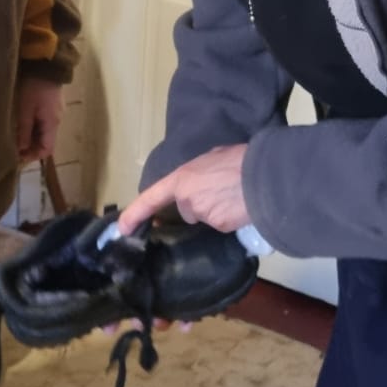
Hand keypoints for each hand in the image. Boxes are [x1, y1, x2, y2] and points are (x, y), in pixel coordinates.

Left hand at [17, 78, 64, 162]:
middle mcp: (56, 120)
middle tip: (12, 148)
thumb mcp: (25, 109)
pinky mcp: (50, 105)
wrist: (44, 63)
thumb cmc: (34, 87)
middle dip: (29, 148)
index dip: (33, 156)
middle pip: (45, 142)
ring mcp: (55, 112)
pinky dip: (32, 127)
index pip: (47, 150)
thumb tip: (20, 149)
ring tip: (13, 137)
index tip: (17, 157)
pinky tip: (20, 124)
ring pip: (42, 132)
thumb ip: (23, 130)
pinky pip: (42, 122)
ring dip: (29, 137)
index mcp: (52, 123)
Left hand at [117, 144, 249, 236]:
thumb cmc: (240, 160)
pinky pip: (221, 224)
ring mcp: (203, 215)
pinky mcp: (219, 226)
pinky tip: (241, 207)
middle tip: (222, 190)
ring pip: (206, 216)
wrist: (264, 177)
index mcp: (182, 178)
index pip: (151, 197)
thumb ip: (200, 173)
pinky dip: (229, 218)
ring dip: (217, 210)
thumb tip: (205, 182)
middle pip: (188, 209)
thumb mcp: (214, 158)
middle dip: (200, 204)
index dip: (135, 213)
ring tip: (236, 195)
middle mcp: (188, 199)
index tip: (122, 229)